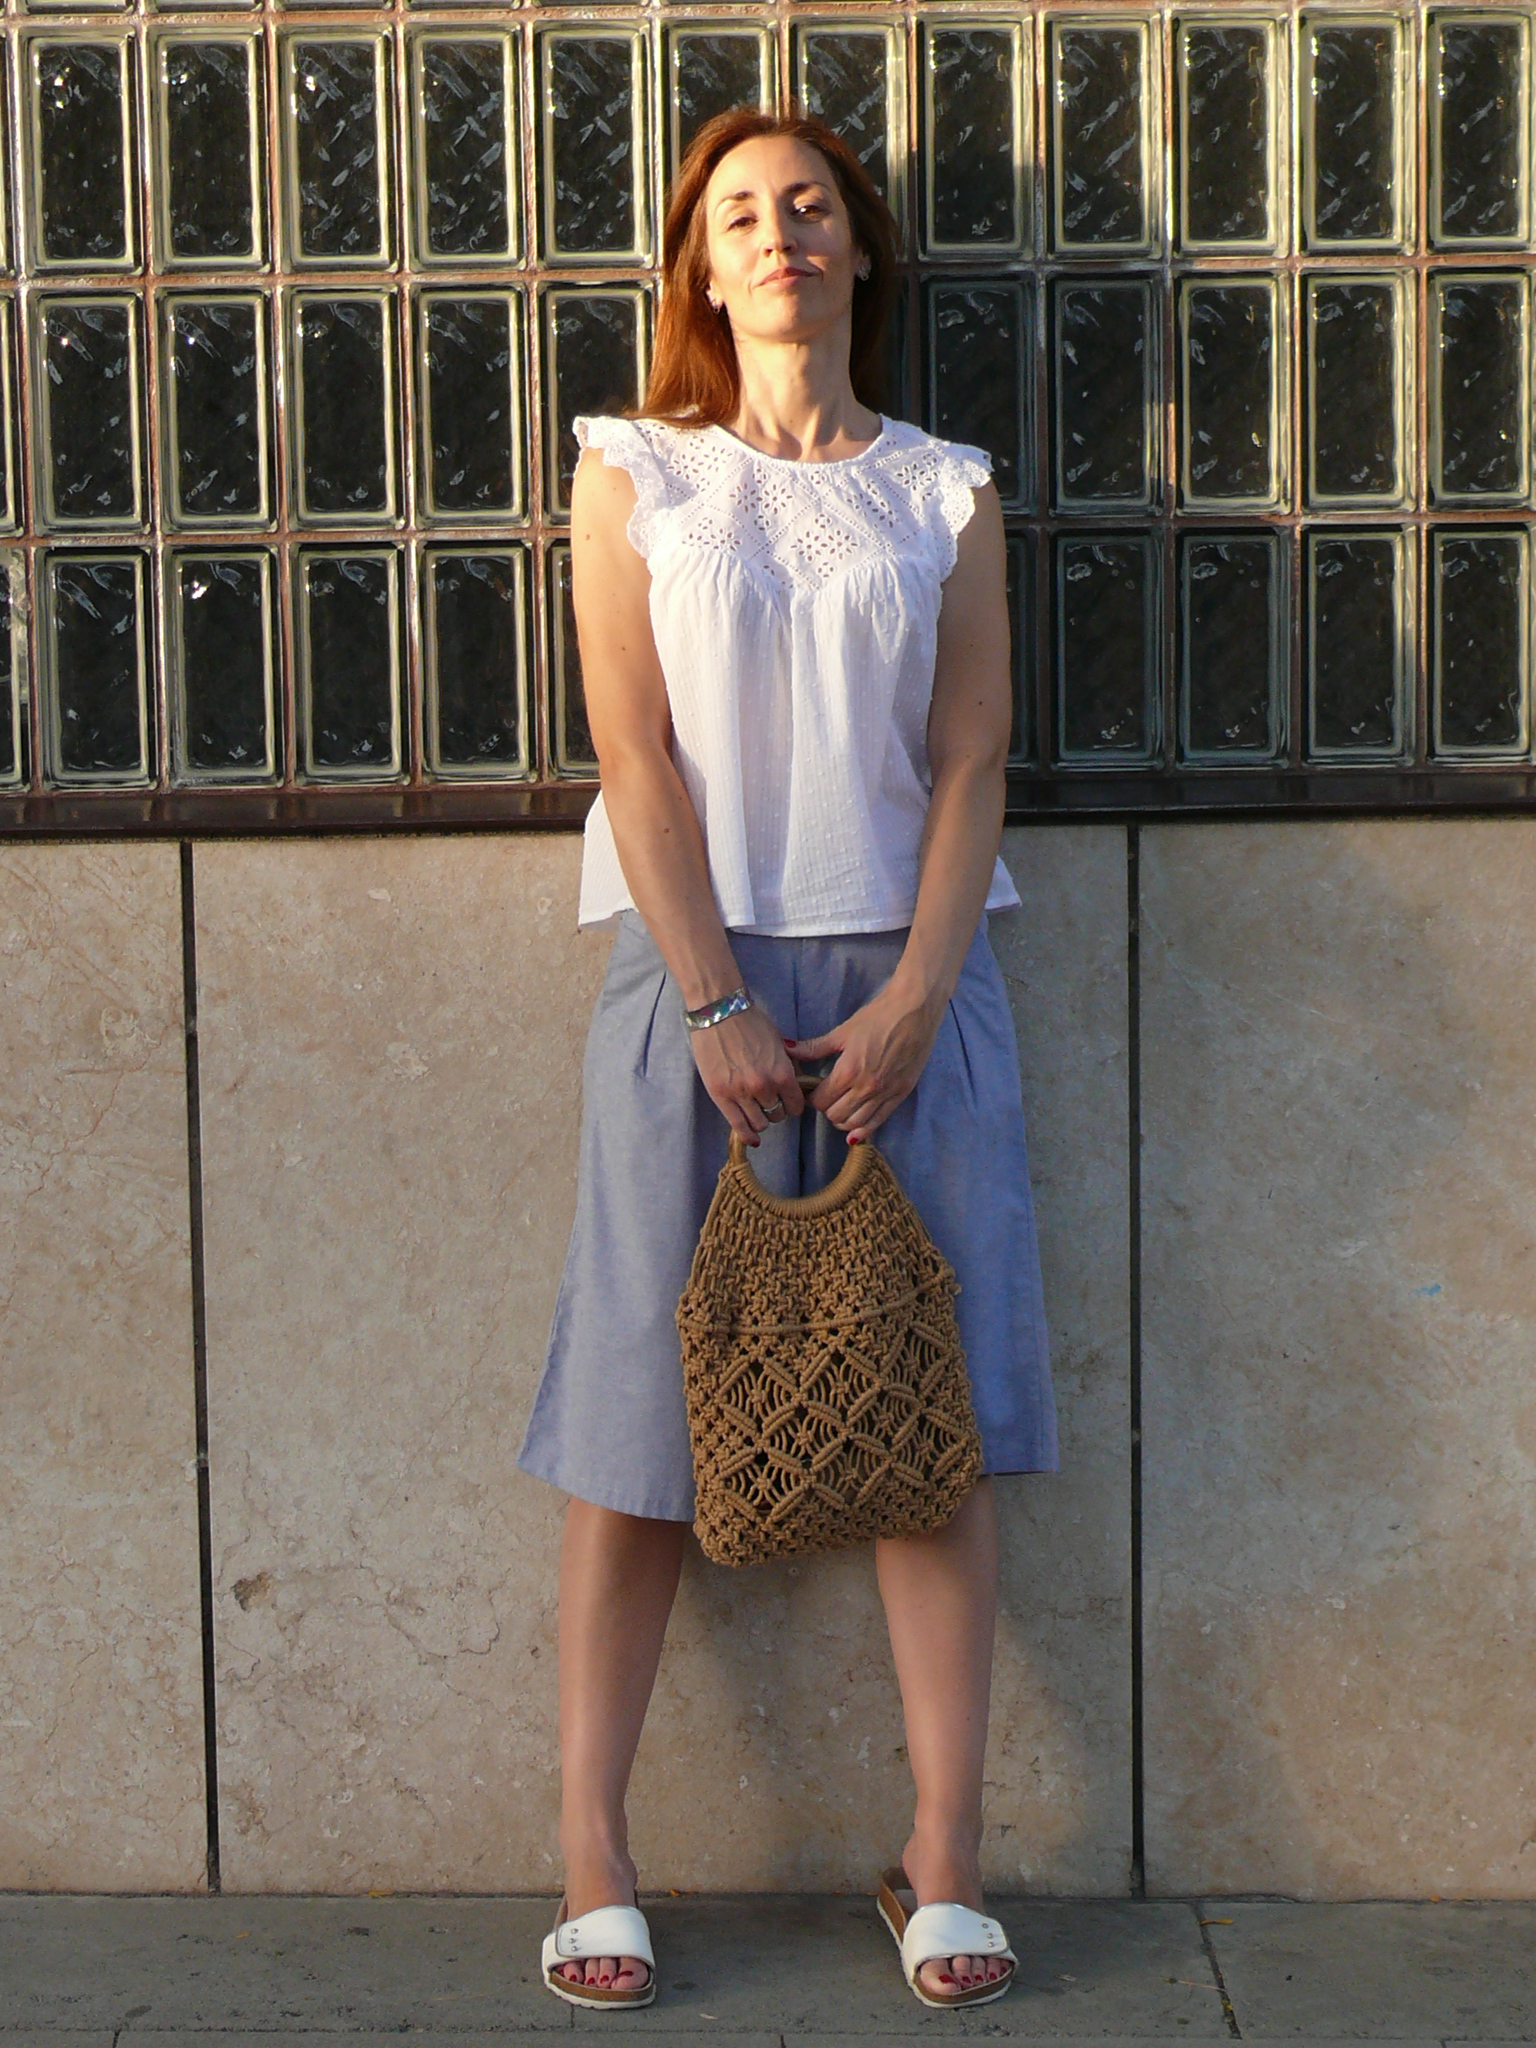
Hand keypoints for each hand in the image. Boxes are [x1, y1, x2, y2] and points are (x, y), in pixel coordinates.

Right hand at [688, 1002, 803, 1145]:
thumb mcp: (779, 1042)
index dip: (793, 1105)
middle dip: (776, 1109)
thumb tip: (798, 1086)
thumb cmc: (750, 1023)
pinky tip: (751, 1138)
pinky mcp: (720, 1096)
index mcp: (782, 1073)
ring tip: (756, 1110)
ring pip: (759, 1123)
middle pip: (778, 1115)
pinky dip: (746, 1135)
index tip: (788, 1102)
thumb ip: (790, 1067)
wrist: (719, 1012)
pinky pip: (738, 1126)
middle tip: (769, 1102)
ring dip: (760, 1119)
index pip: (796, 1106)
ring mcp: (741, 1093)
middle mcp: (764, 1087)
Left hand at [791, 980, 942, 1141]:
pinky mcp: (901, 1095)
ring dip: (843, 1120)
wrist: (915, 1010)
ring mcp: (885, 1094)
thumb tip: (787, 1049)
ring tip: (841, 1107)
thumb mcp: (843, 1032)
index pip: (821, 1100)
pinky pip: (878, 1122)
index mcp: (849, 1071)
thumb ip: (814, 1047)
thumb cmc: (878, 1017)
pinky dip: (864, 1130)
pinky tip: (855, 1130)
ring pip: (856, 1124)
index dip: (813, 1097)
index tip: (814, 1090)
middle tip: (828, 1097)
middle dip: (827, 1108)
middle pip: (836, 1115)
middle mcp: (866, 1088)